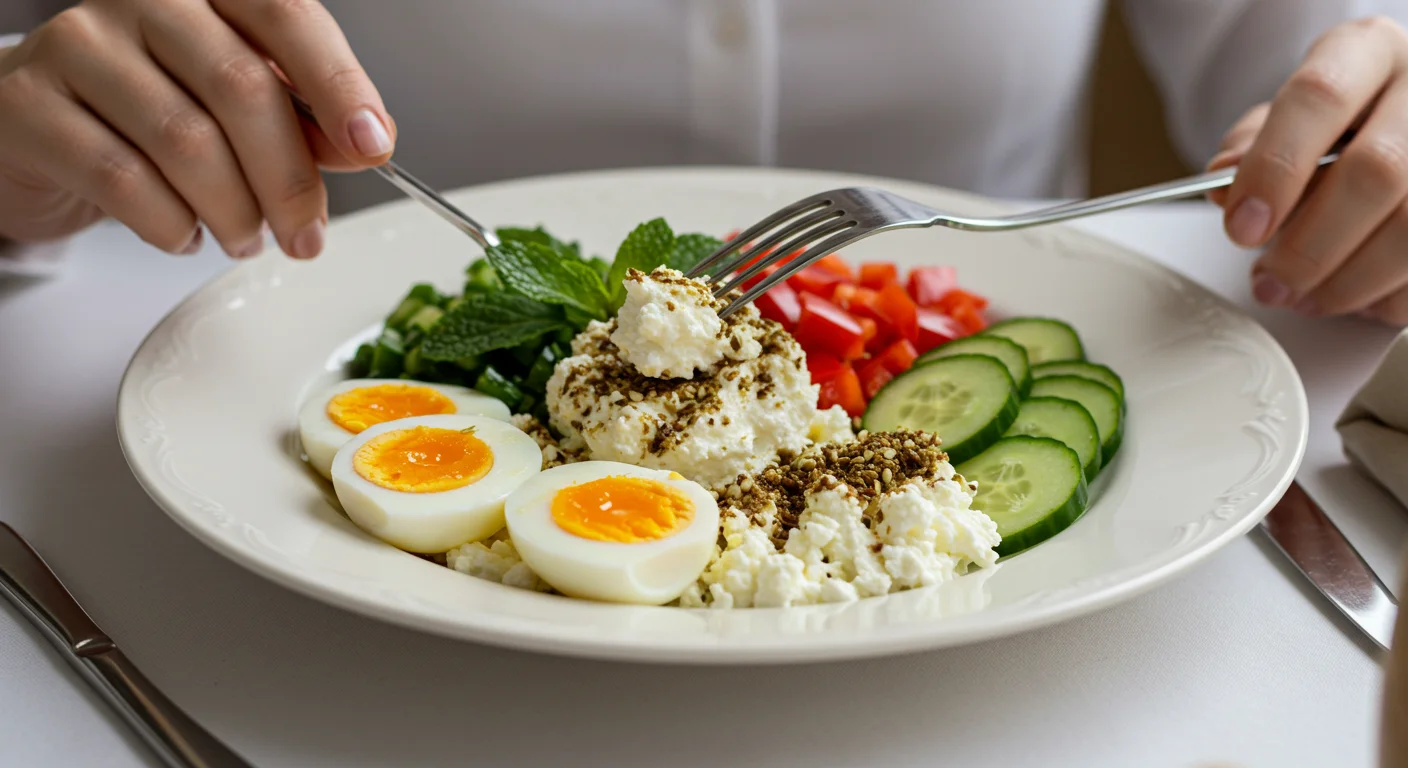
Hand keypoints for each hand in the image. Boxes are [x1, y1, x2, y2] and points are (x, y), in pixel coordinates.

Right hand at [0, 0, 394, 258]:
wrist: (33, 129)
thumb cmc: (145, 113)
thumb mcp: (235, 108)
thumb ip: (302, 120)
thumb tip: (366, 144)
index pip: (287, 15)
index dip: (338, 84)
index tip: (373, 145)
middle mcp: (142, 0)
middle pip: (241, 88)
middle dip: (289, 179)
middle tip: (306, 236)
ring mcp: (77, 45)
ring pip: (185, 141)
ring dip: (234, 211)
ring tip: (244, 239)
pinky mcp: (29, 105)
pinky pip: (122, 178)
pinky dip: (171, 224)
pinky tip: (184, 235)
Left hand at [1211, 16, 1407, 326]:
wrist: (1395, 124)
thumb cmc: (1331, 127)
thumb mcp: (1283, 119)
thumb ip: (1251, 148)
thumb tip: (1223, 184)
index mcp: (1369, 52)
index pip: (1319, 96)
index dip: (1275, 168)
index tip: (1242, 228)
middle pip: (1377, 172)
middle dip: (1310, 245)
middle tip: (1268, 283)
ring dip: (1347, 282)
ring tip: (1300, 297)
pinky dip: (1385, 296)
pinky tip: (1352, 296)